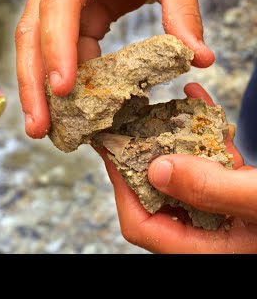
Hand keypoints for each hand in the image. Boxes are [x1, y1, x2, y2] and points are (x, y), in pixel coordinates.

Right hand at [15, 0, 214, 137]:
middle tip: (39, 127)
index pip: (58, 6)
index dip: (57, 46)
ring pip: (37, 48)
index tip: (64, 88)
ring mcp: (62, 6)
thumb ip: (181, 8)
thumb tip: (199, 57)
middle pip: (32, 34)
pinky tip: (66, 109)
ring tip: (42, 128)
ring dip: (39, 90)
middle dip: (34, 83)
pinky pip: (62, 52)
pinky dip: (63, 82)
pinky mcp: (74, 20)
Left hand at [97, 83, 256, 253]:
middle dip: (141, 155)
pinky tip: (197, 99)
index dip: (121, 187)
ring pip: (182, 173)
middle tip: (125, 120)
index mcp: (204, 248)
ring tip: (156, 104)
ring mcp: (221, 211)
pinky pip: (211, 160)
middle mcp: (207, 232)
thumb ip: (211, 190)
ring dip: (170, 138)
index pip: (141, 224)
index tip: (110, 149)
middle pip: (156, 194)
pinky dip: (204, 133)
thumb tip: (156, 169)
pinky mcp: (237, 189)